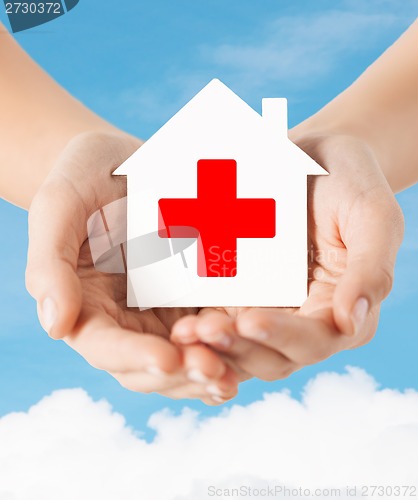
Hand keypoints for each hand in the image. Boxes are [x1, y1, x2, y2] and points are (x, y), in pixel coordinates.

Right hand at [26, 132, 237, 403]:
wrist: (123, 160)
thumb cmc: (84, 178)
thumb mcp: (59, 207)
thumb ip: (51, 265)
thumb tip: (55, 326)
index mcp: (89, 307)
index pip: (106, 346)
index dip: (134, 357)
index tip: (166, 358)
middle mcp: (128, 319)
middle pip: (150, 366)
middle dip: (181, 373)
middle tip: (214, 370)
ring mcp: (164, 310)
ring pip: (185, 357)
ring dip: (210, 369)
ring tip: (235, 371)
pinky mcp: (196, 295)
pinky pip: (214, 329)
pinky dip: (231, 344)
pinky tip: (255, 345)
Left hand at [171, 134, 403, 380]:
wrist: (313, 156)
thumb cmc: (350, 181)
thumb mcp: (372, 216)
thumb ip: (370, 269)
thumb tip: (350, 322)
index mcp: (340, 309)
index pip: (315, 340)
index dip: (283, 337)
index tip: (250, 320)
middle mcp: (303, 318)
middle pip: (271, 355)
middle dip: (237, 348)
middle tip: (203, 331)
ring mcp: (267, 307)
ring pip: (240, 345)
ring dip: (212, 346)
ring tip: (184, 331)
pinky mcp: (240, 293)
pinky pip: (219, 318)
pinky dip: (201, 326)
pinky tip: (177, 319)